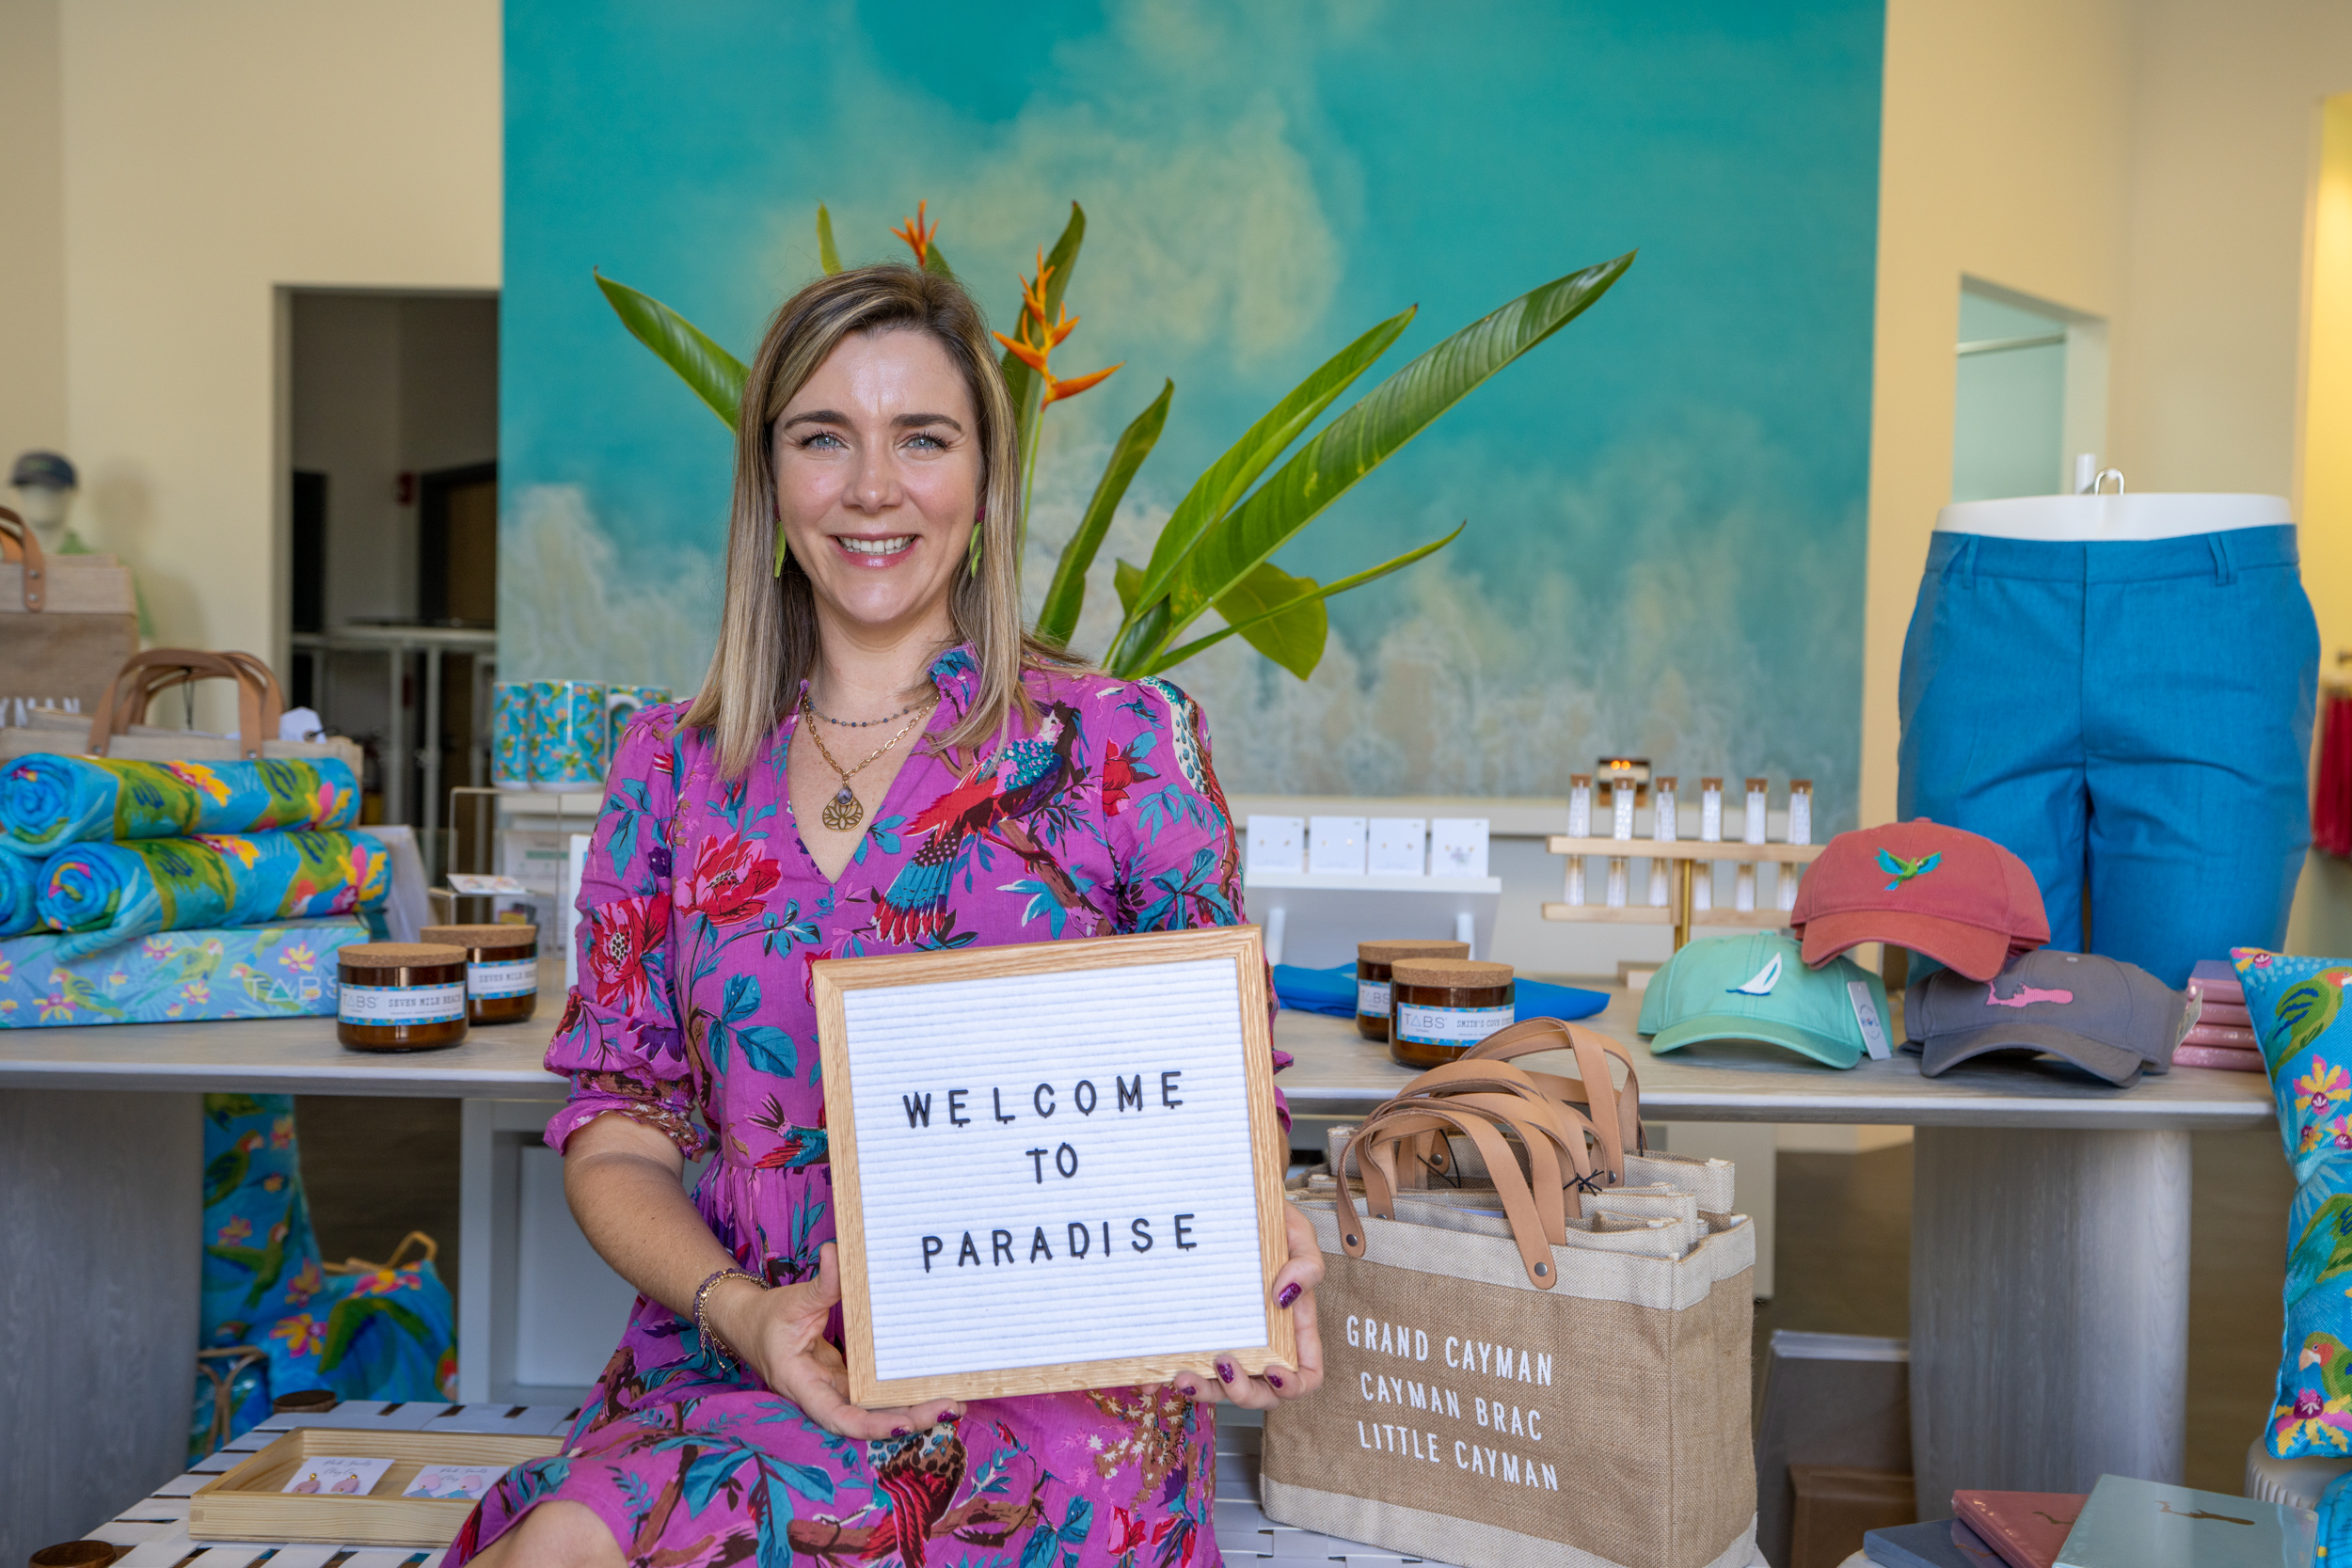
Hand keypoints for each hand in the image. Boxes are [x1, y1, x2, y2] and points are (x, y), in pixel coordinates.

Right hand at [706, 1242, 962, 1439]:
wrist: (751, 1326)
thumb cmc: (768, 1318)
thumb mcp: (793, 1301)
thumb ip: (820, 1285)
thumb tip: (835, 1253)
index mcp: (803, 1384)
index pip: (839, 1416)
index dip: (871, 1425)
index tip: (904, 1423)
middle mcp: (824, 1395)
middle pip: (869, 1418)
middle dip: (910, 1418)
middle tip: (950, 1407)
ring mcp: (838, 1389)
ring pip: (877, 1408)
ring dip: (914, 1408)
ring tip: (953, 1401)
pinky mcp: (849, 1379)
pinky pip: (877, 1392)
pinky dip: (903, 1391)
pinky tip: (933, 1386)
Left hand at [1176, 1199, 1325, 1409]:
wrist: (1227, 1201)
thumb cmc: (1267, 1220)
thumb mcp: (1297, 1233)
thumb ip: (1307, 1263)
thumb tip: (1286, 1295)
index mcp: (1291, 1324)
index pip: (1305, 1372)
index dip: (1293, 1385)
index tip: (1271, 1369)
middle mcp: (1260, 1340)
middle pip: (1261, 1391)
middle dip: (1242, 1393)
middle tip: (1223, 1363)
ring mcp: (1226, 1338)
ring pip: (1219, 1388)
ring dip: (1203, 1391)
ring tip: (1184, 1374)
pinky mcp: (1194, 1331)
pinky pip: (1181, 1365)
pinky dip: (1164, 1377)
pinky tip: (1150, 1376)